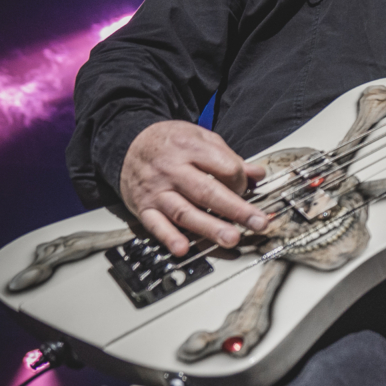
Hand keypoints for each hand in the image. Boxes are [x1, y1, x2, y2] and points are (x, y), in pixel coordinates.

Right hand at [120, 120, 267, 255]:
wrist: (128, 145)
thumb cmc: (169, 143)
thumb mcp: (200, 137)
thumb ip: (229, 157)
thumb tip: (256, 174)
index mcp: (190, 148)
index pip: (224, 167)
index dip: (240, 181)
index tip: (247, 188)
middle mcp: (172, 170)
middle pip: (207, 191)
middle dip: (235, 209)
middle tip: (257, 223)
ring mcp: (157, 191)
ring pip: (185, 211)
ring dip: (209, 227)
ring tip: (231, 238)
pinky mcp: (144, 207)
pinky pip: (156, 225)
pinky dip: (169, 237)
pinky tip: (183, 248)